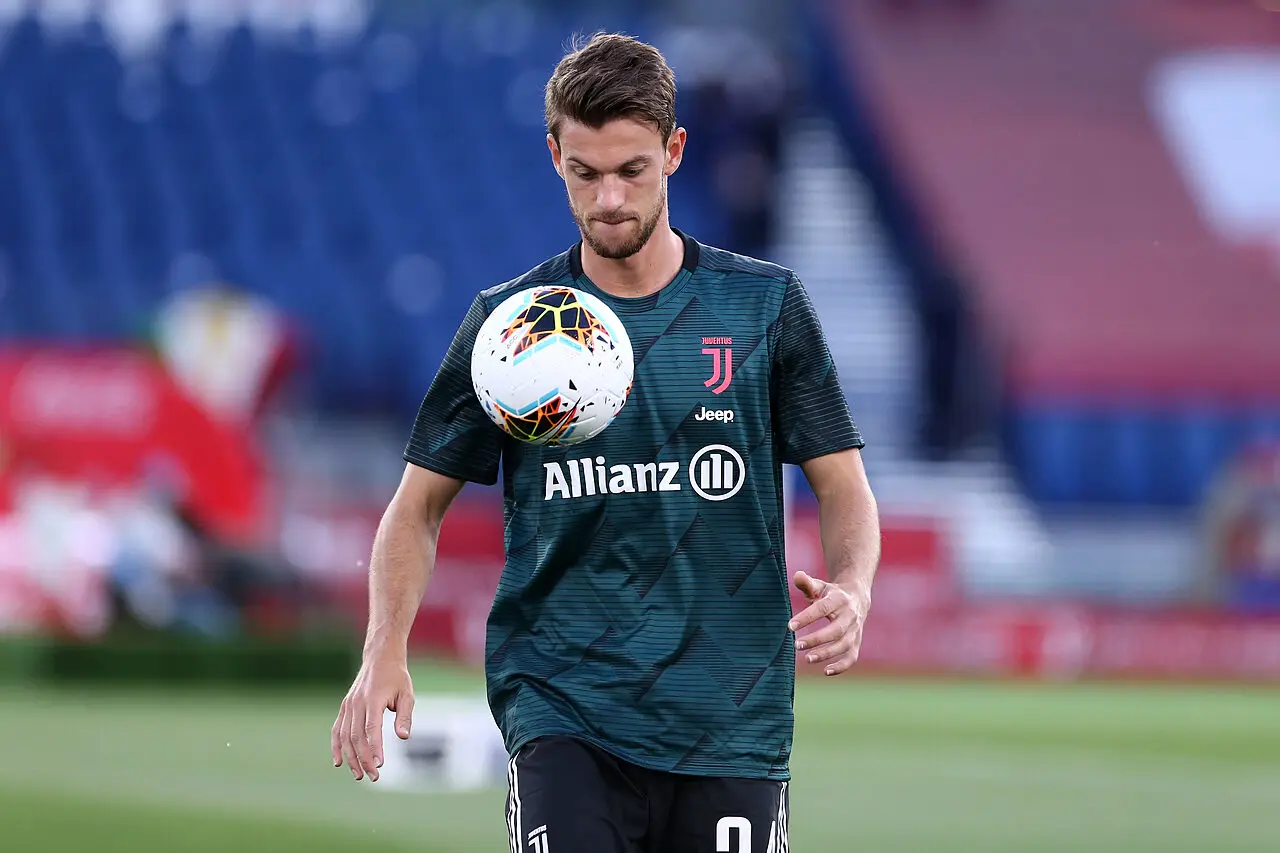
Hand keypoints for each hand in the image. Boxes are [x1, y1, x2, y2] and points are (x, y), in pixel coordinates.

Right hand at [331, 654, 414, 781]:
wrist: (380, 658)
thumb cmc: (397, 678)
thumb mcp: (407, 694)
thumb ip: (405, 716)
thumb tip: (404, 737)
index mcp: (373, 699)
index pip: (372, 728)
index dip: (374, 748)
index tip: (380, 765)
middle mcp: (357, 703)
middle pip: (356, 737)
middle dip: (364, 759)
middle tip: (374, 776)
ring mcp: (348, 705)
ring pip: (345, 736)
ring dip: (350, 758)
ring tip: (359, 775)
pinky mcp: (344, 707)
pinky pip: (337, 730)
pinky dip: (336, 747)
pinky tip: (339, 763)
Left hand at [788, 570, 869, 675]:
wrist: (857, 597)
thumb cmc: (831, 593)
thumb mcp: (820, 585)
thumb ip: (807, 583)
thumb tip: (797, 576)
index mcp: (839, 599)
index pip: (823, 609)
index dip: (807, 617)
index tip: (790, 626)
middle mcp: (850, 616)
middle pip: (836, 630)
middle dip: (816, 639)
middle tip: (796, 645)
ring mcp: (855, 630)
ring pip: (844, 645)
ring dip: (827, 654)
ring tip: (807, 659)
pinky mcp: (856, 643)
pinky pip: (852, 657)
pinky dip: (841, 666)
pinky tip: (825, 672)